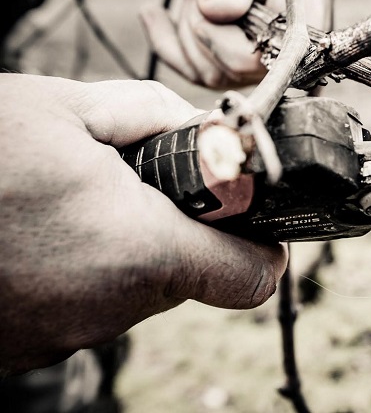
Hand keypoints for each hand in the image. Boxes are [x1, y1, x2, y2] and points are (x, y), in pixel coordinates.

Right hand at [0, 74, 286, 373]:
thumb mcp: (64, 106)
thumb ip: (151, 115)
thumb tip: (197, 131)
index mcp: (138, 250)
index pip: (252, 275)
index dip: (264, 244)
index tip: (250, 213)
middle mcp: (109, 307)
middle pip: (189, 274)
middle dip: (178, 225)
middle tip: (136, 179)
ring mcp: (63, 335)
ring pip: (134, 288)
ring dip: (123, 243)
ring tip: (70, 198)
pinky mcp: (25, 346)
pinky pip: (83, 303)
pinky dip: (79, 267)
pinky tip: (36, 229)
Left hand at [140, 0, 333, 87]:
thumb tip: (222, 7)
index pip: (285, 46)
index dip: (240, 39)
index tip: (209, 4)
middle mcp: (293, 33)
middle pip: (247, 67)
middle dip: (206, 30)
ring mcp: (267, 55)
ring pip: (219, 75)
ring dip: (188, 35)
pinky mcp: (239, 67)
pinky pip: (199, 75)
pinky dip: (172, 46)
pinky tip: (162, 18)